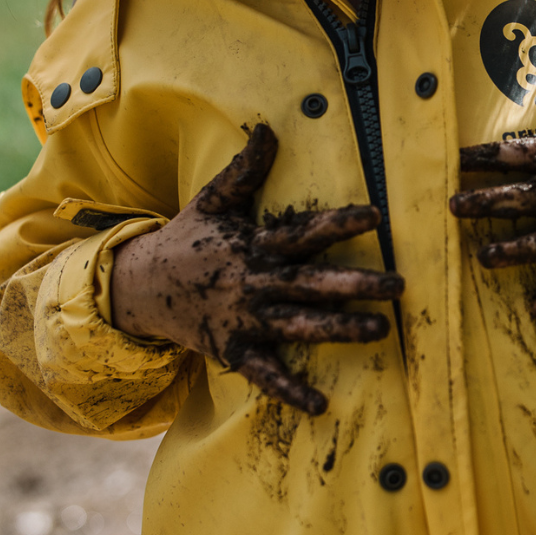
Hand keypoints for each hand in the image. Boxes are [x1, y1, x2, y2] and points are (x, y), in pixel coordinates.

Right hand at [111, 124, 402, 414]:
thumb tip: (267, 129)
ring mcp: (245, 319)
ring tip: (379, 331)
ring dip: (338, 329)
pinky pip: (266, 374)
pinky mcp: (234, 350)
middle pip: (312, 283)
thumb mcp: (212, 201)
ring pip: (299, 326)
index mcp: (254, 244)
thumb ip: (244, 170)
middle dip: (356, 284)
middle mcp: (254, 283)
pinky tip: (320, 405)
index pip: (304, 232)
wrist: (136, 288)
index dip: (339, 223)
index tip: (377, 216)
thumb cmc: (186, 240)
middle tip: (399, 285)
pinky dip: (290, 391)